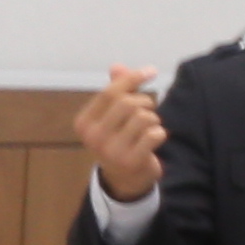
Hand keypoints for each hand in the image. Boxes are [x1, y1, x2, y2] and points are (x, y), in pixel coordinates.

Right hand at [75, 66, 165, 202]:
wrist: (125, 178)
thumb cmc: (120, 139)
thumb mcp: (113, 116)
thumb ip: (116, 91)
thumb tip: (117, 66)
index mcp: (84, 122)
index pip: (110, 92)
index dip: (133, 78)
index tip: (151, 71)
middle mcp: (93, 137)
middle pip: (128, 103)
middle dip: (145, 103)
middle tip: (148, 112)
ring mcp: (111, 151)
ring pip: (144, 117)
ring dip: (153, 120)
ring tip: (148, 129)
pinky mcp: (131, 161)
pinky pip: (155, 134)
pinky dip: (160, 133)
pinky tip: (154, 141)